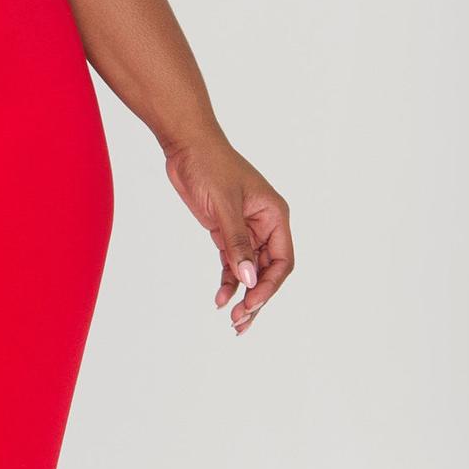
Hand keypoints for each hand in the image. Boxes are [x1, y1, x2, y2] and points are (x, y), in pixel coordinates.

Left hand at [163, 129, 294, 333]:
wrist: (186, 146)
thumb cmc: (210, 166)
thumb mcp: (224, 206)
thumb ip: (236, 244)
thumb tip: (250, 279)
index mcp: (275, 216)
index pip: (282, 260)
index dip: (270, 285)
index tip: (252, 303)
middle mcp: (265, 225)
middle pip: (268, 271)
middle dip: (258, 297)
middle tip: (240, 322)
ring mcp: (245, 229)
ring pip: (250, 270)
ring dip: (244, 294)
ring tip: (232, 320)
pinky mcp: (225, 231)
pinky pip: (232, 263)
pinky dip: (228, 281)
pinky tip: (220, 298)